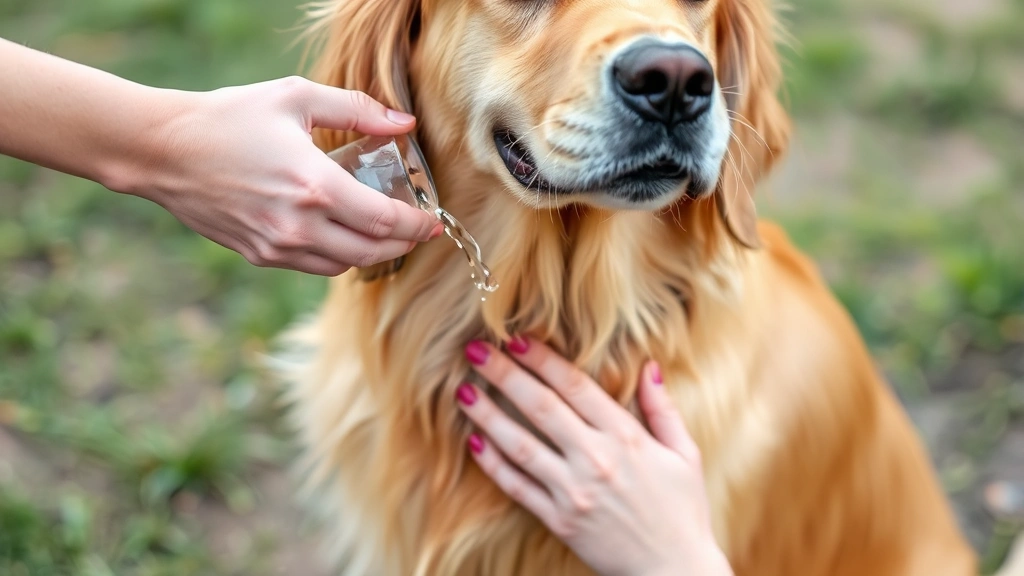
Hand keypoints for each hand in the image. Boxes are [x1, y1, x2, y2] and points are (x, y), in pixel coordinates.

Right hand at [120, 77, 440, 275]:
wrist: (164, 150)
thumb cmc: (230, 117)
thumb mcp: (296, 97)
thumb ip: (357, 109)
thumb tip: (404, 124)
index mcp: (315, 186)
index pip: (385, 221)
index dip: (416, 225)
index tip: (433, 220)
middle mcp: (299, 225)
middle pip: (372, 252)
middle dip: (404, 244)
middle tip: (419, 232)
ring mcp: (277, 246)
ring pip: (344, 266)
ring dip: (373, 254)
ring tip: (386, 235)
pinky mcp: (260, 255)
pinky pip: (314, 266)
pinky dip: (338, 257)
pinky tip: (345, 237)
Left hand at [457, 337, 732, 575]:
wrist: (674, 571)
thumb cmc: (682, 510)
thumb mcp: (685, 454)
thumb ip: (662, 408)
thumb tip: (648, 366)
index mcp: (627, 437)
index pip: (576, 387)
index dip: (544, 359)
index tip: (518, 339)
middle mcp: (596, 460)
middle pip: (540, 407)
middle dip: (504, 375)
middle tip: (475, 351)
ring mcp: (574, 492)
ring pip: (520, 445)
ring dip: (487, 415)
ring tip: (463, 392)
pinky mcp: (560, 520)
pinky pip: (518, 487)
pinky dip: (493, 464)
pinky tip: (474, 441)